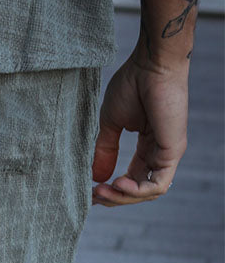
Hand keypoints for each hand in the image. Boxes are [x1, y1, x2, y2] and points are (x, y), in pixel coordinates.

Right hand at [91, 48, 188, 205]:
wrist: (152, 64)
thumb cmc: (133, 84)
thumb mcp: (110, 123)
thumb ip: (104, 150)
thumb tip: (95, 177)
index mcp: (147, 147)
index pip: (131, 180)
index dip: (110, 190)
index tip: (89, 191)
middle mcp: (159, 153)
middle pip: (138, 191)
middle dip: (114, 198)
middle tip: (94, 195)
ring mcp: (168, 154)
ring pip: (148, 193)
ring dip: (123, 197)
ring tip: (102, 191)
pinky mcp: (173, 151)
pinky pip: (158, 185)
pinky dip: (137, 191)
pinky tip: (118, 184)